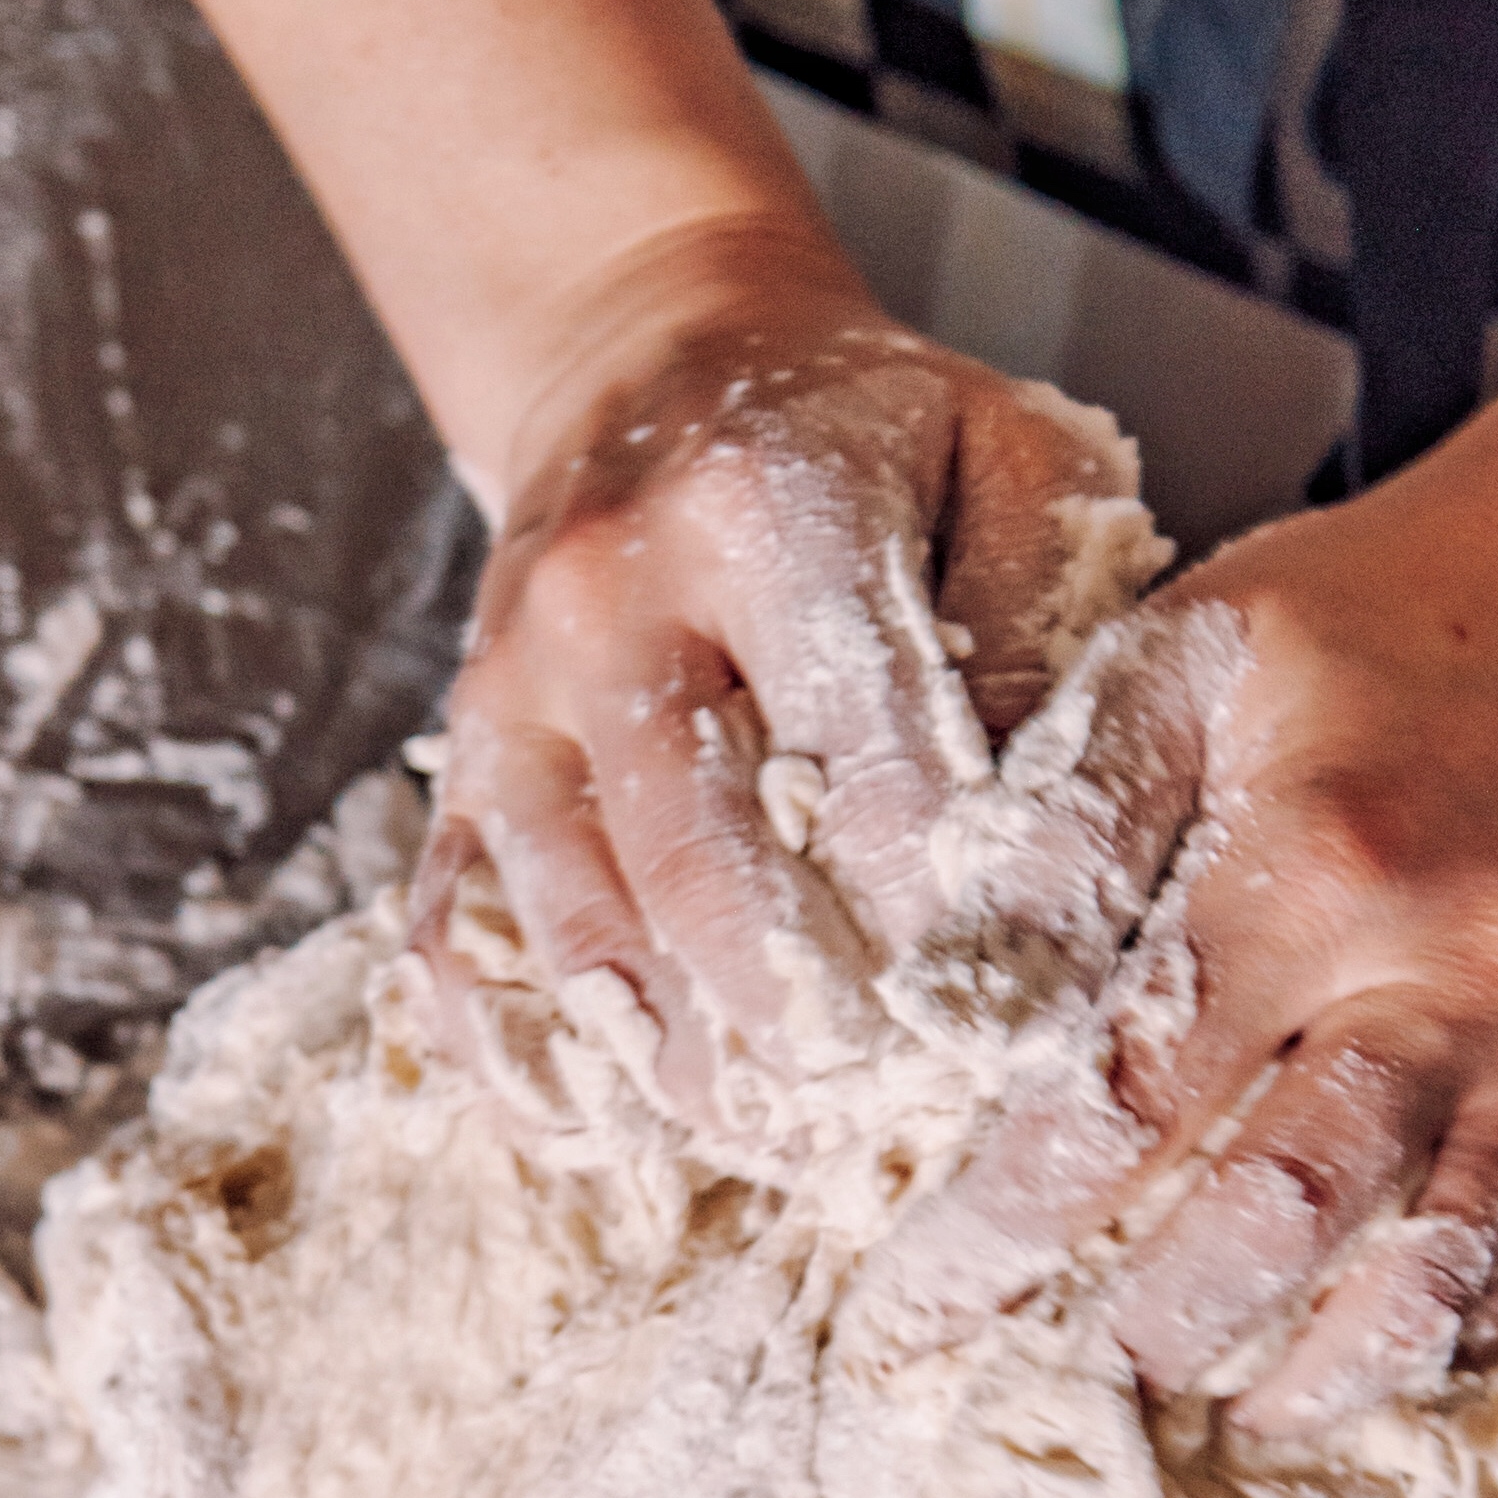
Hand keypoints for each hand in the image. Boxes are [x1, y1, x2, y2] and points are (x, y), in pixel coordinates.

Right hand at [410, 221, 1154, 1116]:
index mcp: (770, 512)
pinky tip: (622, 1126)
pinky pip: (454, 941)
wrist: (653, 356)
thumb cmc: (869, 435)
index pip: (875, 779)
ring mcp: (508, 689)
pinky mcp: (453, 758)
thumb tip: (1044, 858)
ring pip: (578, 933)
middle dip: (820, 1032)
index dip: (954, 926)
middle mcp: (609, 601)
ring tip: (793, 1141)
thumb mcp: (1006, 464)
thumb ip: (1041, 639)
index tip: (1022, 1022)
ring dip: (689, 1069)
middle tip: (910, 1110)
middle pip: (708, 881)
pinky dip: (528, 1061)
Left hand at [875, 406, 1497, 1430]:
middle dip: (1149, 1327)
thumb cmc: (1383, 607)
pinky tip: (1370, 1368)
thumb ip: (1063, 819)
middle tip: (1047, 1385)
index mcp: (1307, 865)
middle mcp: (1436, 976)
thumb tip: (941, 992)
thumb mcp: (1188, 650)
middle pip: (1277, 1215)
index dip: (1005, 1229)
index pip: (1122, 1097)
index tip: (913, 1313)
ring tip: (1216, 1420)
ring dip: (1314, 1369)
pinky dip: (1450, 1323)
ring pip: (1425, 1261)